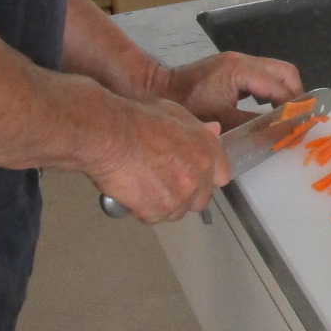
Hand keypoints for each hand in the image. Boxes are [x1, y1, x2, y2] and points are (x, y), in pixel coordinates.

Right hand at [90, 99, 229, 222]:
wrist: (108, 135)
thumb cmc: (135, 120)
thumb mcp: (172, 113)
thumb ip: (196, 128)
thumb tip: (214, 131)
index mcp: (206, 150)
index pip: (222, 176)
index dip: (205, 178)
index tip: (192, 176)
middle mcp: (198, 175)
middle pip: (200, 200)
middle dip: (184, 195)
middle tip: (161, 182)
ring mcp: (180, 196)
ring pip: (176, 212)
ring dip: (161, 203)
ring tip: (142, 184)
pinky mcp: (158, 211)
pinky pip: (153, 217)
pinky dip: (142, 209)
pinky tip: (131, 191)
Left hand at [163, 52, 304, 129]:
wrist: (157, 87)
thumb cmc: (187, 105)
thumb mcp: (220, 120)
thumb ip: (252, 125)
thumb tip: (279, 133)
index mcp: (240, 70)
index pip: (278, 86)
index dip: (293, 106)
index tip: (301, 125)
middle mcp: (243, 60)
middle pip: (284, 71)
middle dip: (295, 95)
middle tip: (297, 120)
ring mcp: (238, 62)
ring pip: (276, 71)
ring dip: (285, 92)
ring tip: (286, 117)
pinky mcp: (233, 67)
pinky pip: (263, 75)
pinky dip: (272, 90)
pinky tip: (269, 110)